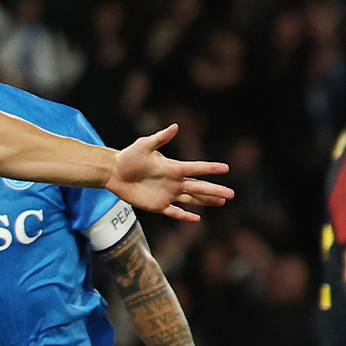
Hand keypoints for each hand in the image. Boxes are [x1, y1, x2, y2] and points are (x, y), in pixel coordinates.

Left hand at [109, 124, 232, 222]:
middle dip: (214, 190)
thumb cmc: (129, 156)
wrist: (114, 172)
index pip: (196, 168)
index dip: (210, 168)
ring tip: (222, 202)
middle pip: (198, 187)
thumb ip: (160, 138)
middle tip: (231, 194)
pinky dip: (185, 216)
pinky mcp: (157, 205)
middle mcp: (174, 182)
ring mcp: (167, 194)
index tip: (226, 168)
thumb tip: (175, 126)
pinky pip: (174, 212)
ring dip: (206, 201)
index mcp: (173, 167)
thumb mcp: (144, 145)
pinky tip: (197, 218)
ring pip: (191, 200)